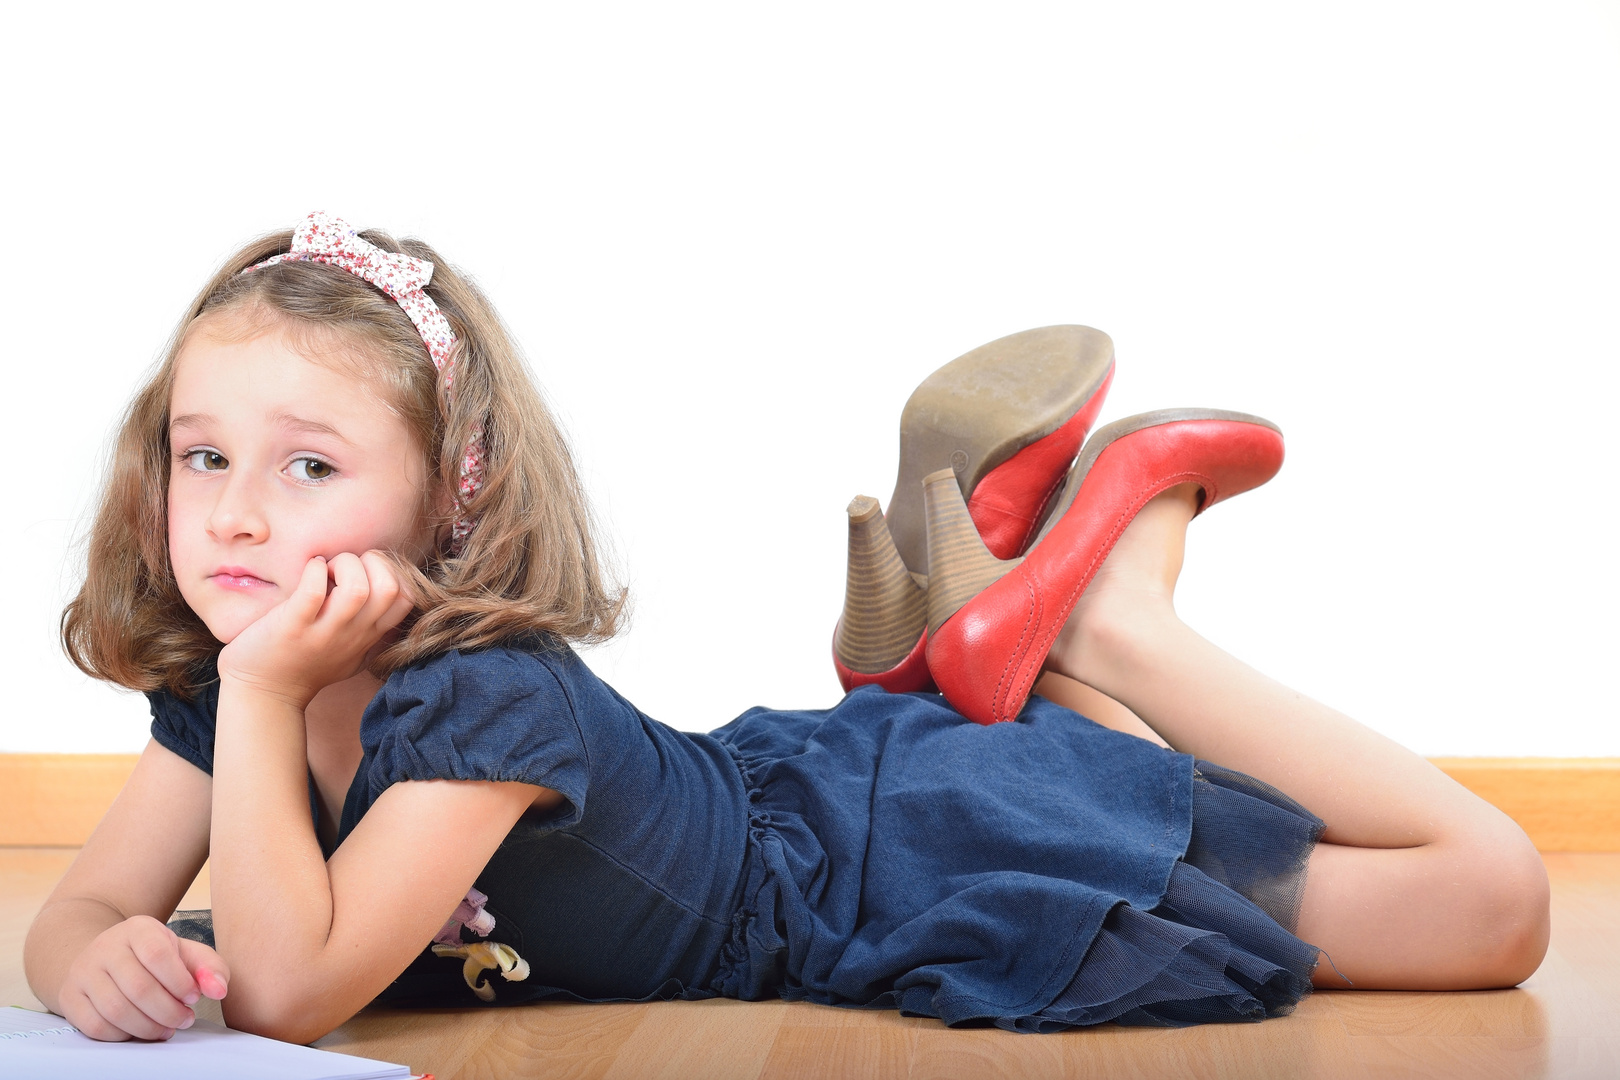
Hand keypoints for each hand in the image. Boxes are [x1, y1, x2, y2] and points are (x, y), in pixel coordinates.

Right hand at [56, 915, 228, 1041]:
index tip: (193, 997)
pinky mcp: (70, 998)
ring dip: (148, 1027)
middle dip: (168, 1011)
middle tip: (184, 1020)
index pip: (158, 954)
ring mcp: (83, 973)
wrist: (104, 957)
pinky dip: (123, 1036)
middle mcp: (106, 947)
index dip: (179, 982)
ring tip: (167, 1029)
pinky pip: (96, 1026)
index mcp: (138, 929)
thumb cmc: (152, 958)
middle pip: (138, 987)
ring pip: (116, 1010)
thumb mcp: (183, 952)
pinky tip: (139, 1031)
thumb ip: (209, 967)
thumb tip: (219, 989)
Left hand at [217, 551, 414, 707]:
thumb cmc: (304, 666)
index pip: (406, 599)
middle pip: (390, 589)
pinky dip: (314, 570)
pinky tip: (309, 570)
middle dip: (372, 563)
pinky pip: (314, 591)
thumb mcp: (350, 653)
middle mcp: (352, 634)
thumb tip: (378, 592)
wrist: (263, 694)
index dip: (393, 572)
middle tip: (345, 567)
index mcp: (368, 635)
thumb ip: (368, 630)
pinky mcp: (293, 627)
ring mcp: (324, 632)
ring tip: (327, 568)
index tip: (366, 570)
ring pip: (357, 588)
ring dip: (344, 564)